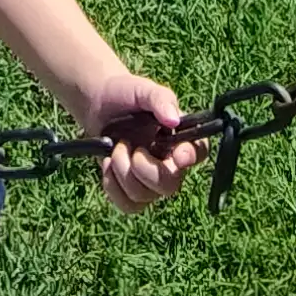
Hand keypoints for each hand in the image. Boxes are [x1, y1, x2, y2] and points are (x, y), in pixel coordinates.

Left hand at [79, 70, 201, 214]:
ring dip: (123, 172)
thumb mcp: (143, 89)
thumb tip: (174, 119)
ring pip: (145, 196)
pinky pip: (129, 205)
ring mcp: (149, 180)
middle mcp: (169, 162)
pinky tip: (108, 164)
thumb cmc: (125, 93)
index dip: (192, 157)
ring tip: (115, 149)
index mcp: (179, 135)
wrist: (96, 102)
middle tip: (129, 146)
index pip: (199, 152)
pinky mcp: (130, 191)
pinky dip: (113, 187)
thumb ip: (160, 99)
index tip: (178, 154)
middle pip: (170, 185)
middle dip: (145, 170)